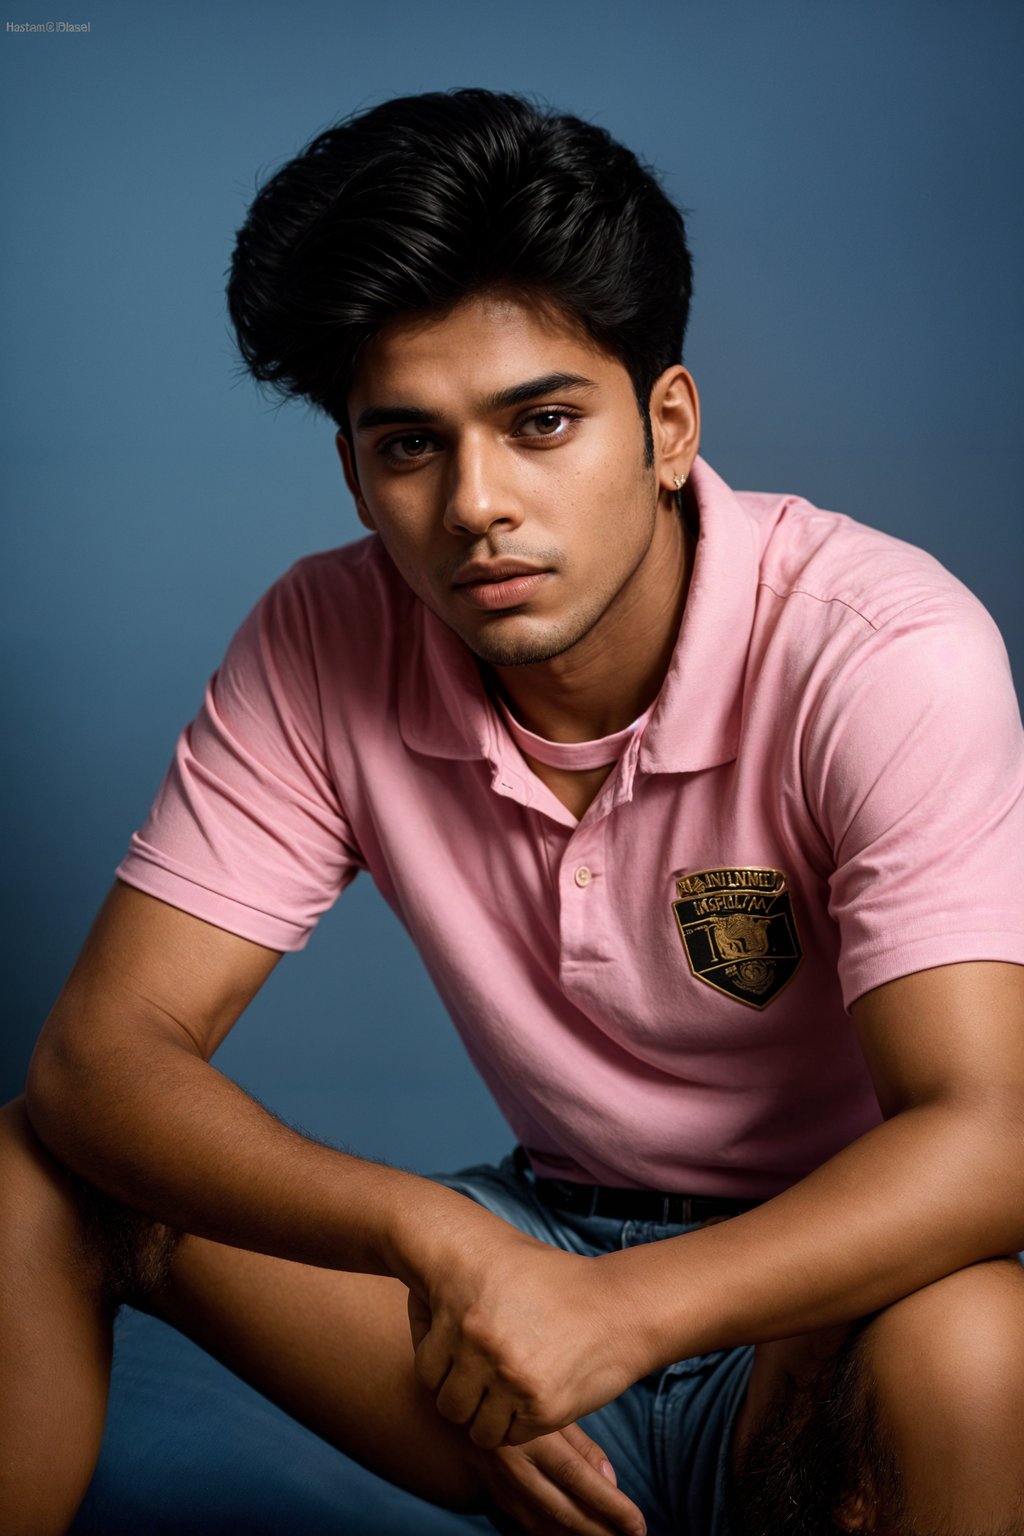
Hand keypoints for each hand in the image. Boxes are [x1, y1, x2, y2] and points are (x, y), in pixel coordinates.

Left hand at [397, 1190, 649, 1447]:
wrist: (619, 1305)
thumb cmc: (558, 1284)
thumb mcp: (499, 1274)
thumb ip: (458, 1300)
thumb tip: (412, 1299)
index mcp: (464, 1313)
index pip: (426, 1368)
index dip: (447, 1368)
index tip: (467, 1359)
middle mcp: (481, 1347)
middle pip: (447, 1403)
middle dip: (467, 1396)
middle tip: (492, 1378)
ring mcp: (510, 1380)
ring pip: (476, 1428)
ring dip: (491, 1416)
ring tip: (514, 1388)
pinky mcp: (541, 1409)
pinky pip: (510, 1437)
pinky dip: (519, 1425)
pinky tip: (537, 1393)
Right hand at [471, 1421, 646, 1535]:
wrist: (461, 1405)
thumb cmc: (518, 1398)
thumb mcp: (551, 1409)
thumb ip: (581, 1445)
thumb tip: (611, 1482)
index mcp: (533, 1437)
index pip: (578, 1478)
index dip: (611, 1505)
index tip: (638, 1524)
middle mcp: (516, 1466)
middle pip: (564, 1509)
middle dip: (601, 1530)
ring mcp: (503, 1486)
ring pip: (547, 1524)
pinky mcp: (497, 1497)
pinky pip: (530, 1525)